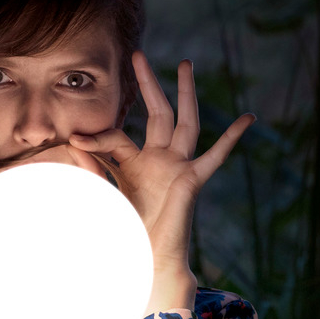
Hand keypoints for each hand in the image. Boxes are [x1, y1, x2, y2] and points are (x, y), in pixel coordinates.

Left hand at [68, 54, 254, 308]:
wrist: (145, 265)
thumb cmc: (124, 236)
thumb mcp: (102, 198)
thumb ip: (91, 172)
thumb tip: (71, 144)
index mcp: (135, 166)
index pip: (116, 137)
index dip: (94, 138)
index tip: (71, 140)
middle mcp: (159, 161)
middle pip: (156, 114)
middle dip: (148, 84)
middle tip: (137, 54)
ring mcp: (178, 168)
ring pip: (184, 122)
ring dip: (185, 93)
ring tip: (185, 63)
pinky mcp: (192, 181)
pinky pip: (215, 156)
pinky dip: (232, 137)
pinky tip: (248, 117)